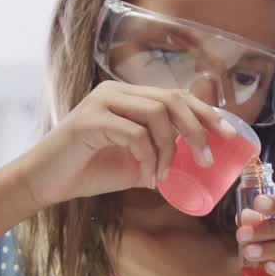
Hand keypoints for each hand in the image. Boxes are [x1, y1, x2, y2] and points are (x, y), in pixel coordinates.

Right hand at [18, 81, 234, 206]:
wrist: (46, 183)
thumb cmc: (90, 171)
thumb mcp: (137, 162)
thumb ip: (162, 153)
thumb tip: (198, 159)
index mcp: (128, 96)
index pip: (176, 96)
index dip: (206, 112)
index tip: (229, 134)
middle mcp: (115, 92)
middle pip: (172, 99)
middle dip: (197, 129)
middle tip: (206, 159)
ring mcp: (101, 102)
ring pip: (157, 115)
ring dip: (169, 150)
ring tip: (163, 175)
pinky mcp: (90, 120)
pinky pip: (136, 135)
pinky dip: (148, 159)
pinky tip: (146, 177)